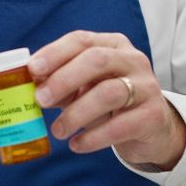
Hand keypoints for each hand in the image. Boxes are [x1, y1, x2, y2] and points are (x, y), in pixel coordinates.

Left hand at [29, 31, 185, 169]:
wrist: (152, 128)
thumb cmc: (111, 103)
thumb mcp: (86, 87)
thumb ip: (61, 84)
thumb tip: (32, 86)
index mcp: (113, 45)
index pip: (82, 40)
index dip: (55, 53)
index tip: (32, 69)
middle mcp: (133, 60)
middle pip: (96, 60)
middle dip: (64, 79)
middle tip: (41, 100)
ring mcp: (146, 87)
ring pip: (109, 93)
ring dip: (76, 113)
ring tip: (58, 131)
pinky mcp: (153, 116)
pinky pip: (120, 126)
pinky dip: (93, 138)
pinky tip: (76, 145)